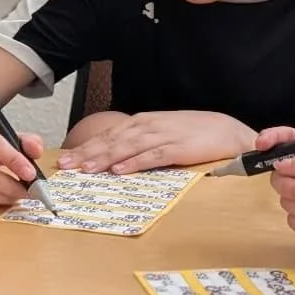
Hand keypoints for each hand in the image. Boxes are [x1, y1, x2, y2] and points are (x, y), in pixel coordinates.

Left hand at [58, 111, 255, 174]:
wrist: (229, 131)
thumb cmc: (193, 135)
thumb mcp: (161, 135)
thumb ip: (139, 144)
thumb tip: (113, 159)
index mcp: (142, 123)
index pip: (108, 135)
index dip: (85, 147)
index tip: (65, 159)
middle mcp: (148, 127)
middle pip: (112, 140)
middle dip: (87, 153)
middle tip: (65, 165)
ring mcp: (164, 136)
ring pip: (128, 147)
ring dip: (105, 158)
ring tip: (86, 169)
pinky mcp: (180, 148)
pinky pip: (154, 156)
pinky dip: (135, 162)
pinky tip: (120, 171)